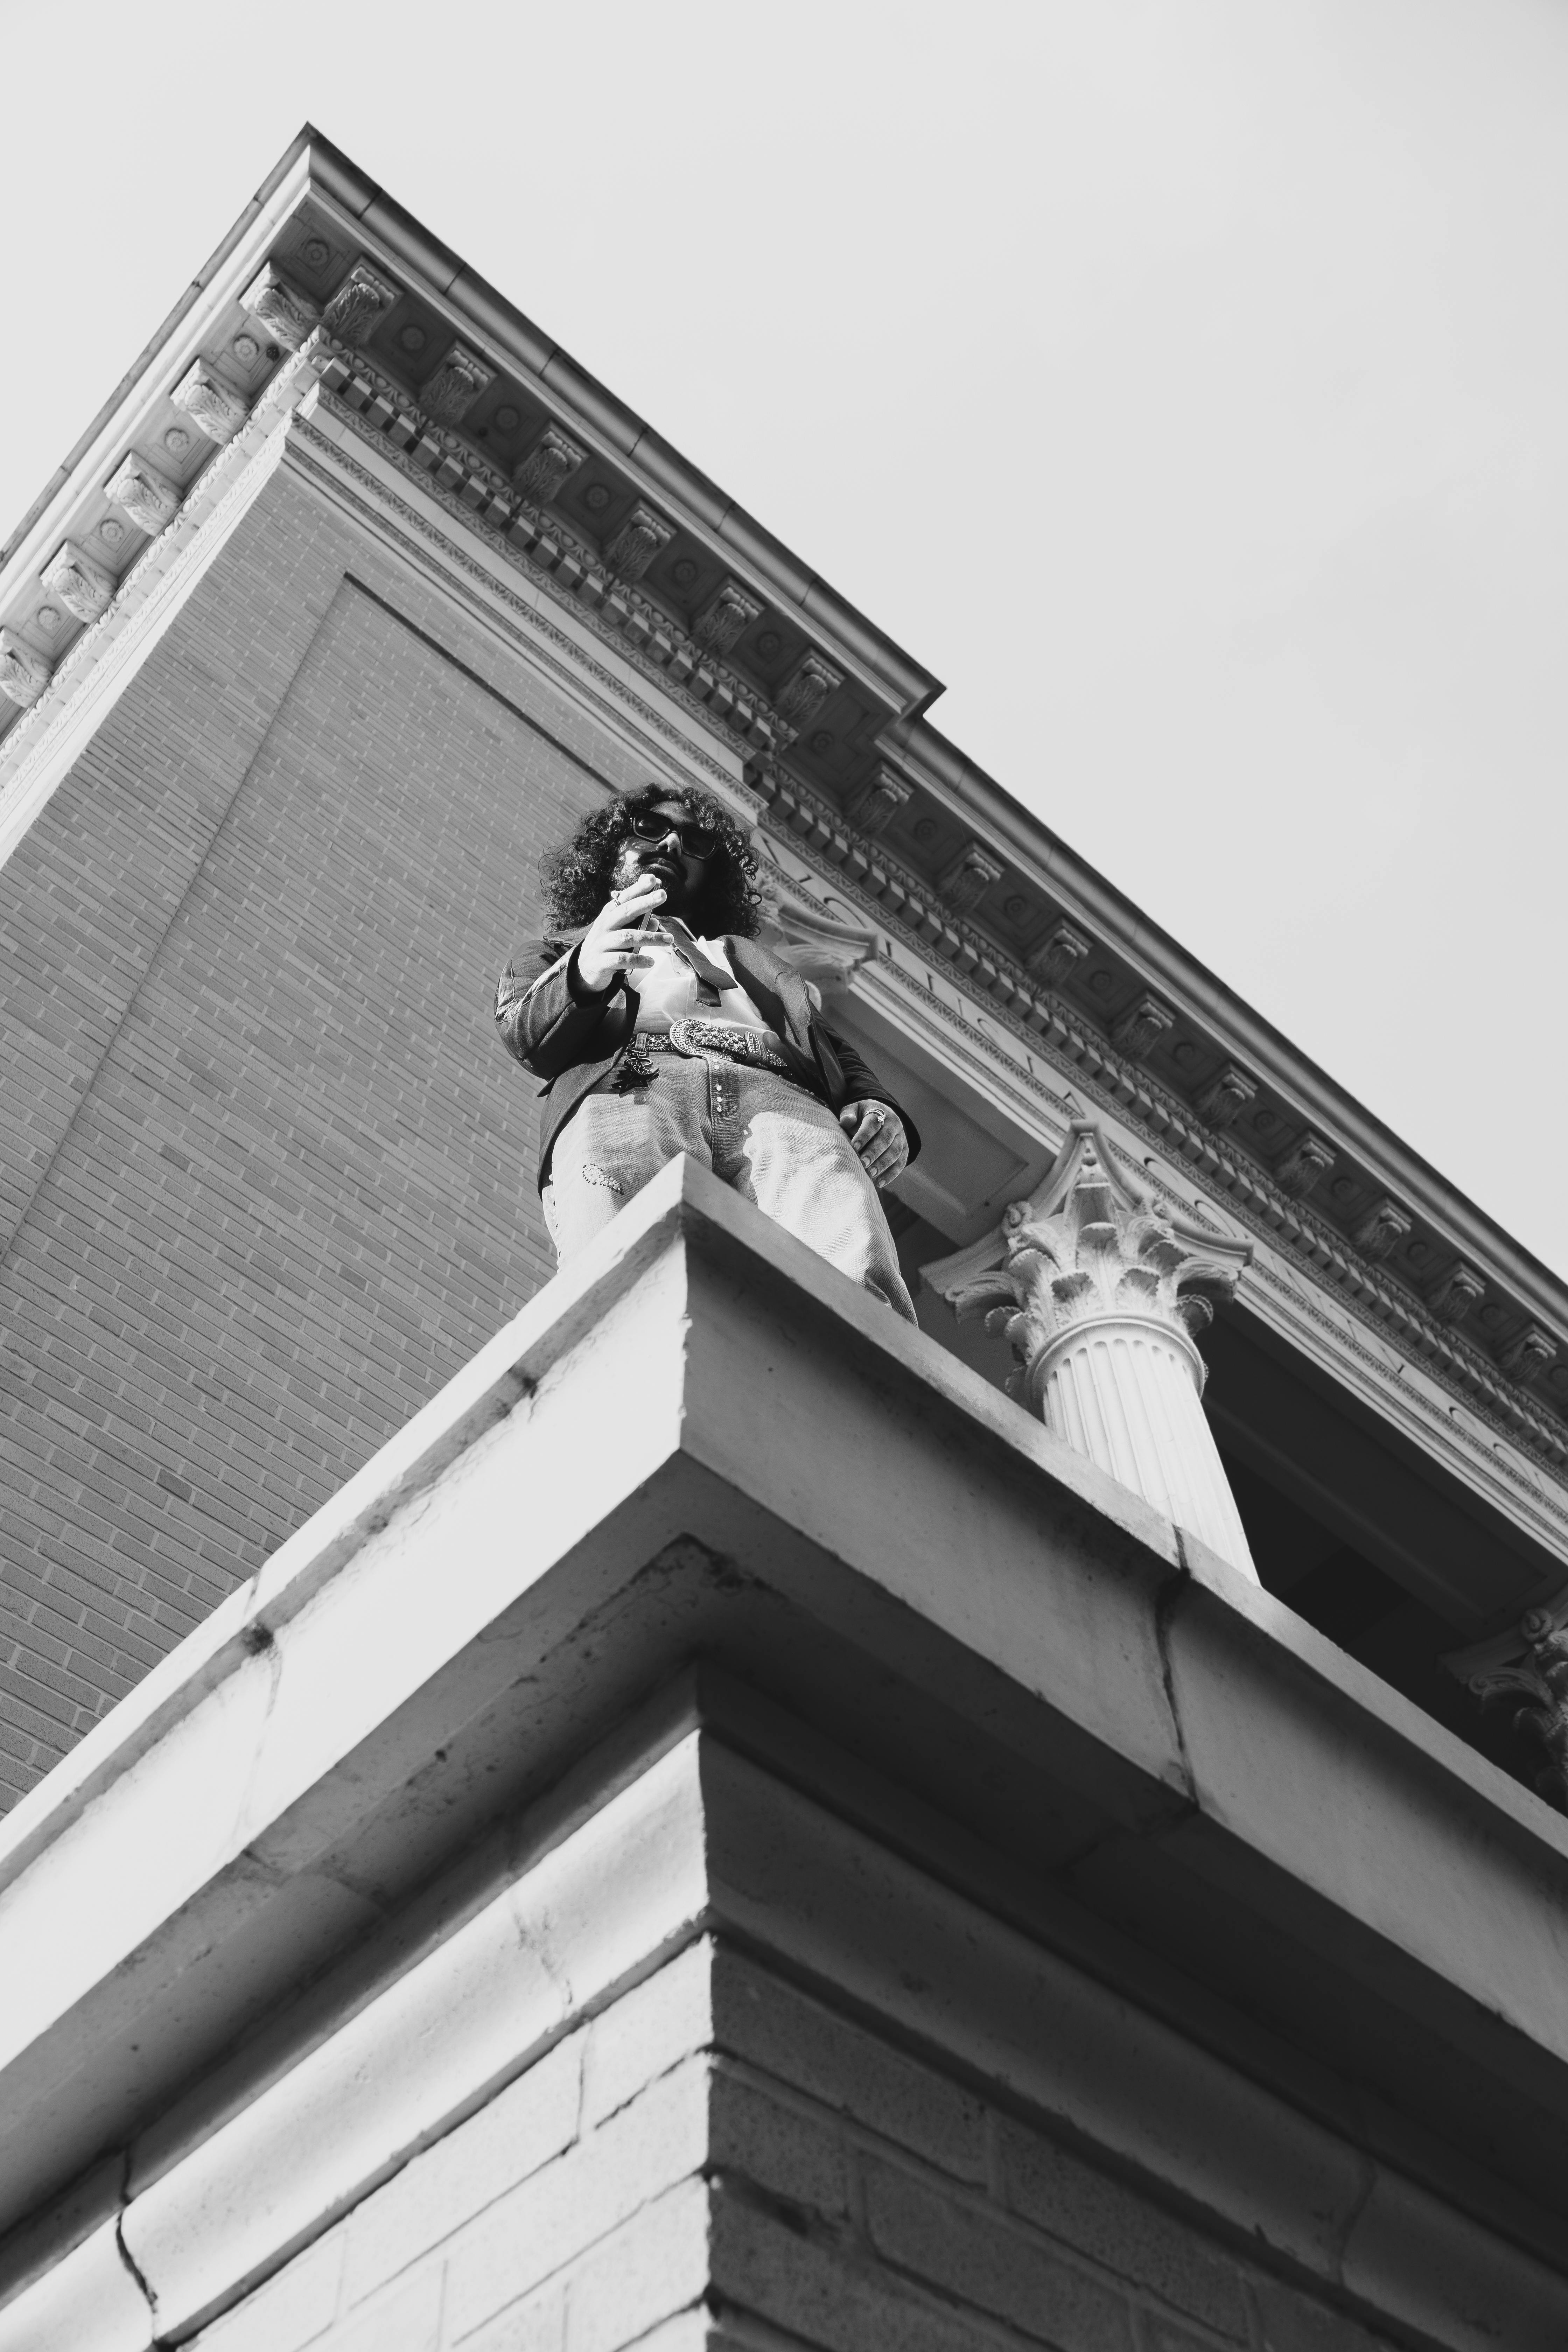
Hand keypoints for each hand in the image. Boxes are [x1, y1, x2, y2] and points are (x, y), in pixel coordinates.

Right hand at [576, 872, 667, 992]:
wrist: (584, 968)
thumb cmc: (607, 944)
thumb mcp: (620, 931)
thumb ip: (638, 925)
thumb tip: (656, 922)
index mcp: (610, 914)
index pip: (625, 898)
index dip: (638, 887)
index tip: (652, 878)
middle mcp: (605, 925)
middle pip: (625, 911)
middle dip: (645, 902)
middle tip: (663, 895)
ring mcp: (602, 943)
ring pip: (626, 936)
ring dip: (649, 937)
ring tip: (668, 939)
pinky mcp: (601, 961)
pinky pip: (621, 959)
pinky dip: (638, 960)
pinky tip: (651, 961)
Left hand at [840, 1100, 907, 1187]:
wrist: (881, 1116)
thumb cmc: (862, 1116)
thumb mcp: (854, 1110)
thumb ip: (848, 1114)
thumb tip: (845, 1121)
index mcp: (880, 1111)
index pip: (873, 1123)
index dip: (864, 1135)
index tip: (854, 1147)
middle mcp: (894, 1124)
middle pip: (886, 1139)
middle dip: (874, 1152)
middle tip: (863, 1163)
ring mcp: (901, 1137)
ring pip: (895, 1152)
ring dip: (883, 1164)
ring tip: (870, 1174)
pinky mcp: (905, 1149)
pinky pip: (901, 1163)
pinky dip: (891, 1174)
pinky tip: (880, 1182)